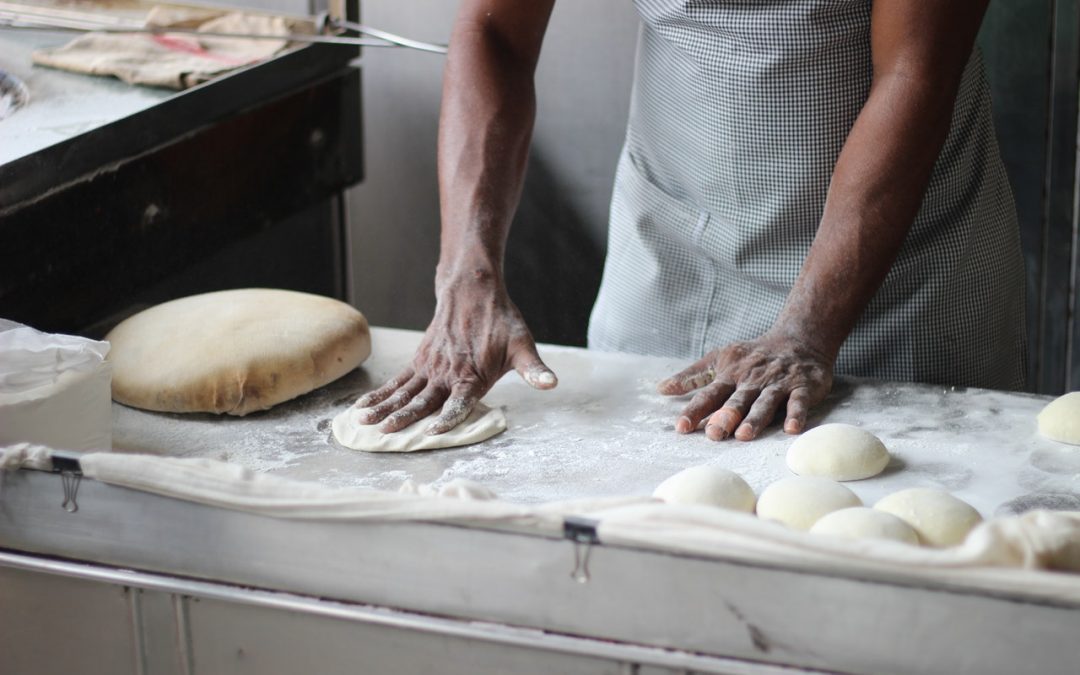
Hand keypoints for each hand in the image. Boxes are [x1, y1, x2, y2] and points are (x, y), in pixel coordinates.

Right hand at [354, 277, 556, 433]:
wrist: (473, 290)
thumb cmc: (501, 322)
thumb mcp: (523, 345)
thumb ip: (534, 370)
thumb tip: (551, 384)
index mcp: (473, 376)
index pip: (459, 402)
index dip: (448, 417)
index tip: (433, 431)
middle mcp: (447, 373)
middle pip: (423, 400)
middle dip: (404, 418)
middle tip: (385, 433)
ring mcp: (430, 367)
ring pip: (404, 392)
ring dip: (384, 407)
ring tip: (364, 422)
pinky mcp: (419, 361)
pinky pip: (397, 381)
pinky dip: (380, 394)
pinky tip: (363, 407)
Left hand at [657, 335, 833, 440]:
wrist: (800, 338)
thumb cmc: (753, 355)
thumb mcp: (720, 358)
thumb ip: (693, 376)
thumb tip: (661, 388)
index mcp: (731, 375)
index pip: (709, 394)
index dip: (695, 410)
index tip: (681, 427)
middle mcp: (752, 380)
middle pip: (737, 400)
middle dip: (725, 416)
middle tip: (713, 433)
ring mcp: (778, 383)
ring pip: (765, 402)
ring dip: (755, 418)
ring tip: (745, 435)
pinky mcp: (803, 387)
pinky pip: (799, 401)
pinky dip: (796, 414)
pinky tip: (791, 428)